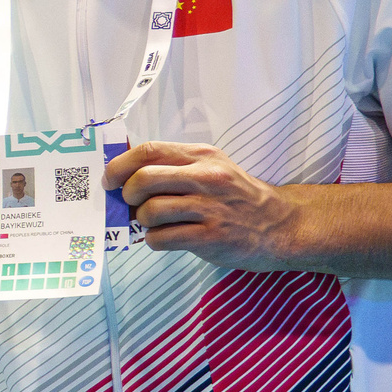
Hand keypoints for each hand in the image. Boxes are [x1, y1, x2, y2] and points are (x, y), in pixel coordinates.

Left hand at [106, 140, 300, 269]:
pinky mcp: (211, 237)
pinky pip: (161, 239)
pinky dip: (154, 240)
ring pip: (149, 212)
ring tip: (154, 223)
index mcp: (202, 156)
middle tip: (131, 204)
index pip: (148, 151)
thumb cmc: (238, 197)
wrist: (281, 225)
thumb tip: (125, 172)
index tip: (110, 179)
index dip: (120, 165)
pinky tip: (166, 238)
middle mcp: (206, 178)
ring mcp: (209, 208)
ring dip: (142, 221)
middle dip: (127, 195)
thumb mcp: (212, 168)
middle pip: (143, 180)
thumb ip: (175, 166)